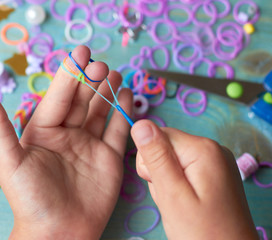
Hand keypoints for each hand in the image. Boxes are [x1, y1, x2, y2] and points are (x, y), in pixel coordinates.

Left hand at [0, 46, 132, 239]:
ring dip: (108, 92)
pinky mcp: (110, 158)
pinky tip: (126, 96)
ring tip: (114, 74)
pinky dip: (122, 113)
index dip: (69, 74)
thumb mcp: (9, 160)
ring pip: (101, 111)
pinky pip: (117, 131)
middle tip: (100, 64)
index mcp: (44, 131)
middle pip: (82, 101)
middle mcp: (67, 134)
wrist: (58, 233)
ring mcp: (90, 145)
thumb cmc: (30, 199)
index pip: (59, 97)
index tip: (80, 53)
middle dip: (91, 80)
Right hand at [131, 120, 257, 239]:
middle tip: (172, 198)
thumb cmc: (201, 232)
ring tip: (180, 203)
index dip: (150, 160)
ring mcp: (214, 160)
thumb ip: (156, 157)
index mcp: (203, 149)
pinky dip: (177, 185)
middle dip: (159, 172)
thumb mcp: (172, 194)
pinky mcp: (213, 172)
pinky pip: (182, 169)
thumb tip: (140, 123)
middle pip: (165, 146)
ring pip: (171, 159)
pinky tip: (185, 202)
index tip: (162, 185)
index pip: (158, 135)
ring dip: (167, 181)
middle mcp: (212, 148)